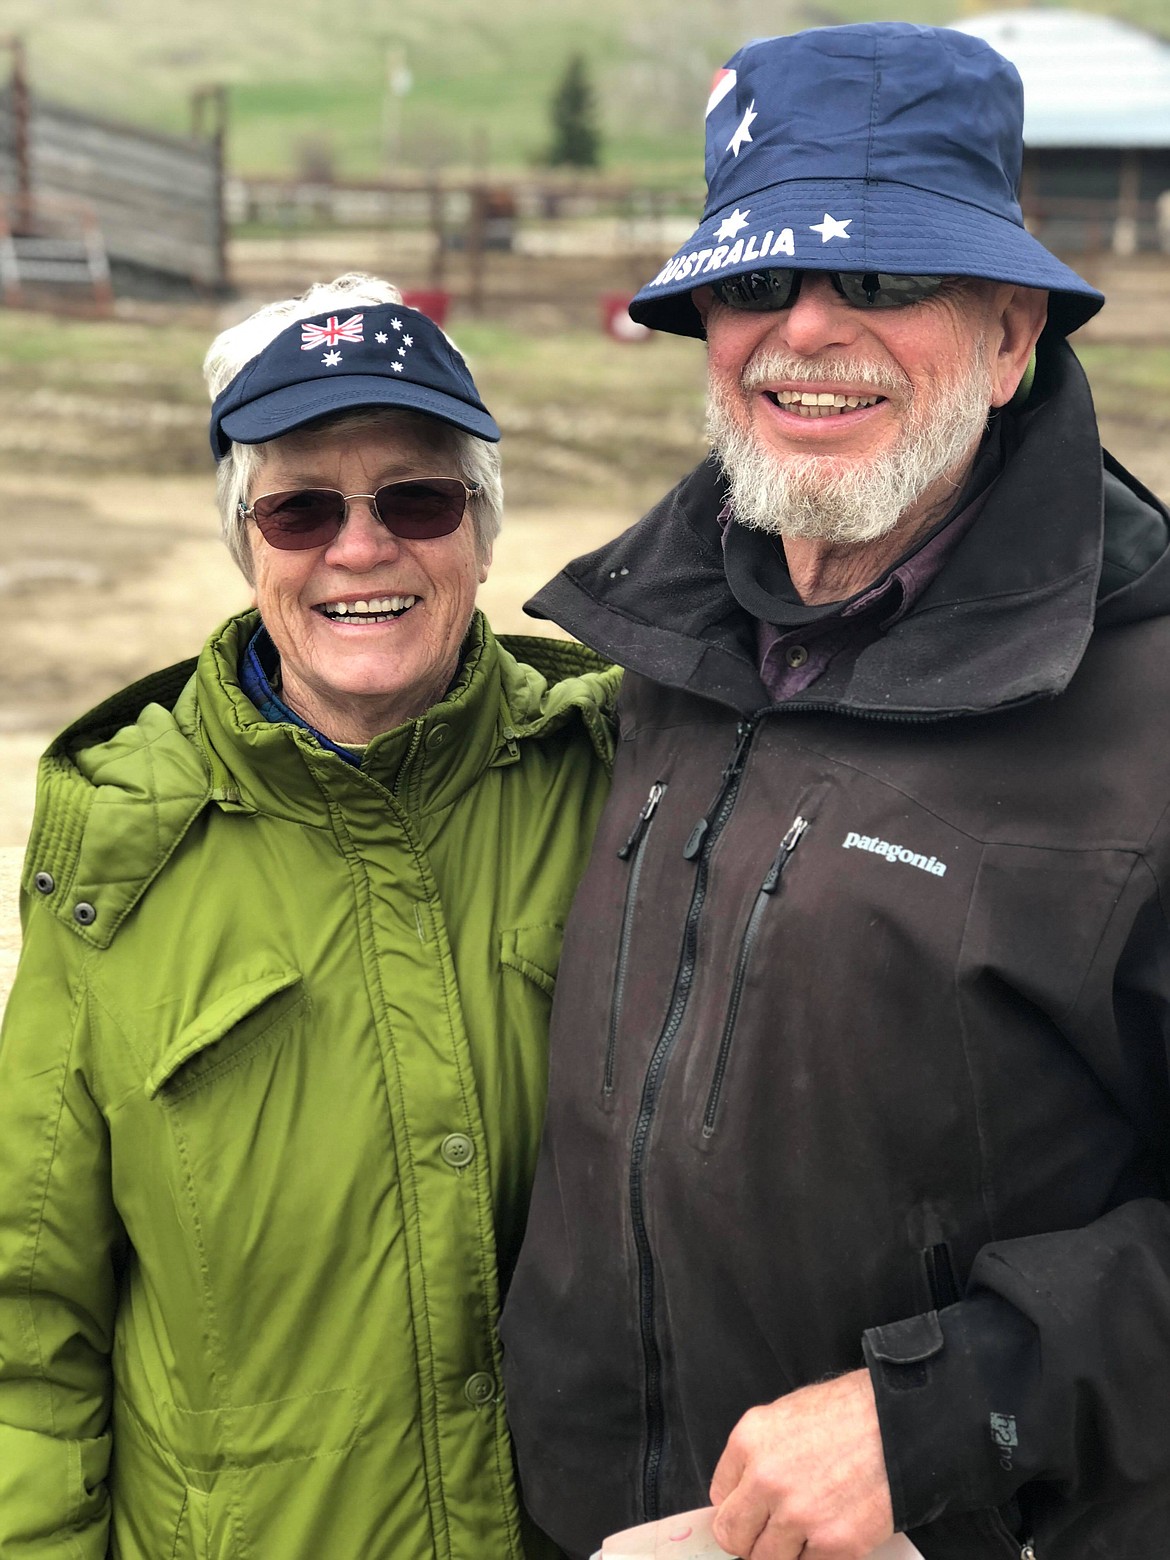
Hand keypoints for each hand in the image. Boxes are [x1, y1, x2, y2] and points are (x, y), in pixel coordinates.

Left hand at [709, 1370, 893, 1559]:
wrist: (898, 1425)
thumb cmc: (844, 1415)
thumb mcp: (782, 1415)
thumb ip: (753, 1456)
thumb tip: (738, 1496)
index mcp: (750, 1442)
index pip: (719, 1499)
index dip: (739, 1507)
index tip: (754, 1509)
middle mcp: (767, 1480)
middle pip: (734, 1538)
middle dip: (751, 1538)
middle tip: (773, 1530)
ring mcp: (800, 1515)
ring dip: (784, 1551)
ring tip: (807, 1528)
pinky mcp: (835, 1544)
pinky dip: (816, 1557)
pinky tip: (830, 1532)